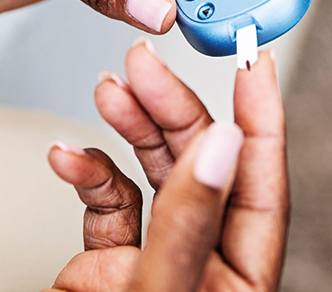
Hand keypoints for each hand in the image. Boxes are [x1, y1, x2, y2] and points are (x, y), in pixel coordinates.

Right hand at [46, 44, 287, 290]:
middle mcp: (202, 259)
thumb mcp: (159, 291)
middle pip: (201, 164)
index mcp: (239, 279)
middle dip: (172, 107)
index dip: (260, 117)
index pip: (261, 184)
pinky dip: (89, 171)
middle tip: (146, 66)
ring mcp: (158, 256)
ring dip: (132, 126)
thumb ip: (187, 223)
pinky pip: (110, 200)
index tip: (254, 63)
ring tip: (111, 89)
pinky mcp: (112, 260)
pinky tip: (69, 156)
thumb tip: (222, 148)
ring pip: (157, 171)